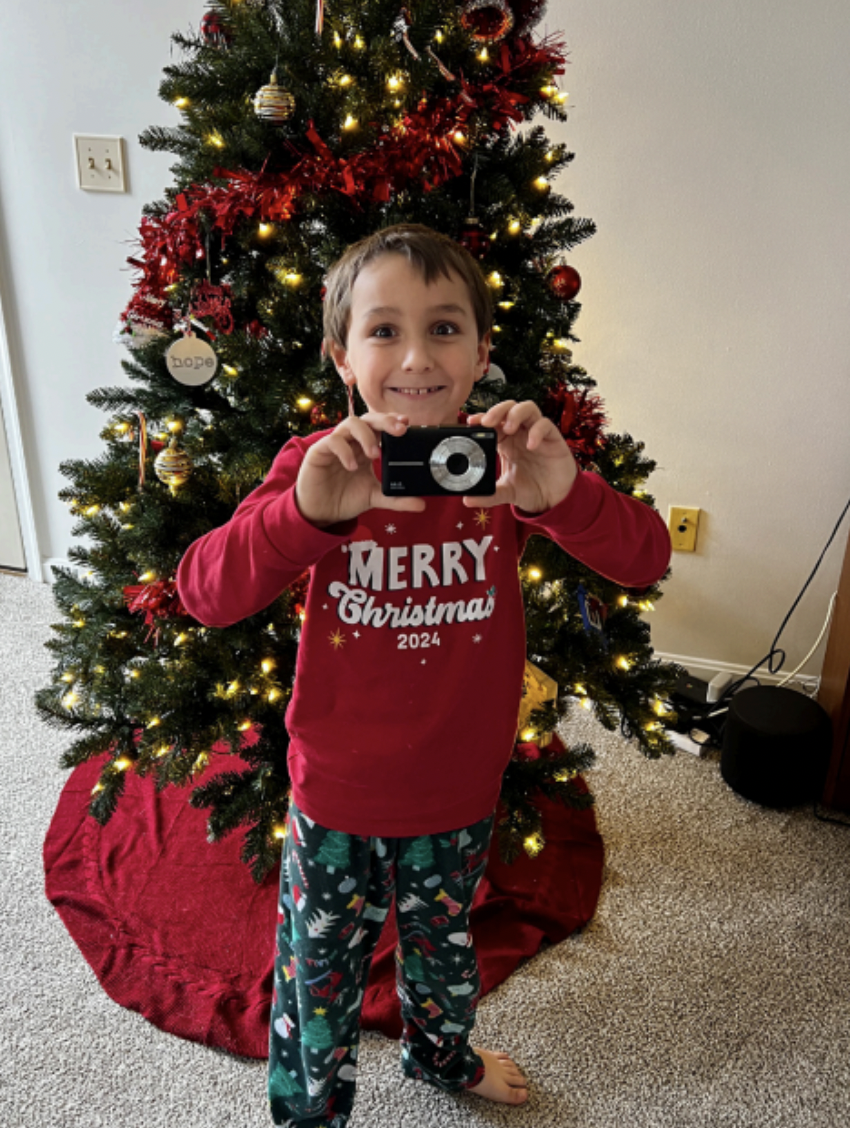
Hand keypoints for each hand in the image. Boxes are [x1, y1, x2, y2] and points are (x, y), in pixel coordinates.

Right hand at [295, 413, 426, 527]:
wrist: (321, 512)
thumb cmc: (344, 498)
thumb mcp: (374, 498)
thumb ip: (396, 499)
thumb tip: (421, 504)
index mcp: (365, 448)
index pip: (380, 426)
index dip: (392, 421)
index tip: (407, 424)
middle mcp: (351, 442)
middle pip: (368, 419)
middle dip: (384, 421)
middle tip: (399, 431)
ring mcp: (335, 445)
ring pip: (350, 424)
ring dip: (366, 435)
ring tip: (375, 454)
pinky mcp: (319, 452)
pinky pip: (332, 442)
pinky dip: (344, 451)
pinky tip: (352, 466)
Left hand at [464, 400, 577, 513]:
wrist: (553, 499)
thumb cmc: (530, 489)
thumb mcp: (507, 493)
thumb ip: (489, 495)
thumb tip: (467, 500)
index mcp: (505, 442)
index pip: (493, 422)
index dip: (482, 418)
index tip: (471, 422)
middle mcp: (520, 433)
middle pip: (508, 408)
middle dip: (497, 410)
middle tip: (488, 422)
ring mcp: (536, 433)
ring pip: (527, 408)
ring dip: (516, 413)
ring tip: (509, 428)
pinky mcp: (553, 438)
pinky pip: (545, 425)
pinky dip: (537, 431)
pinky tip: (531, 445)